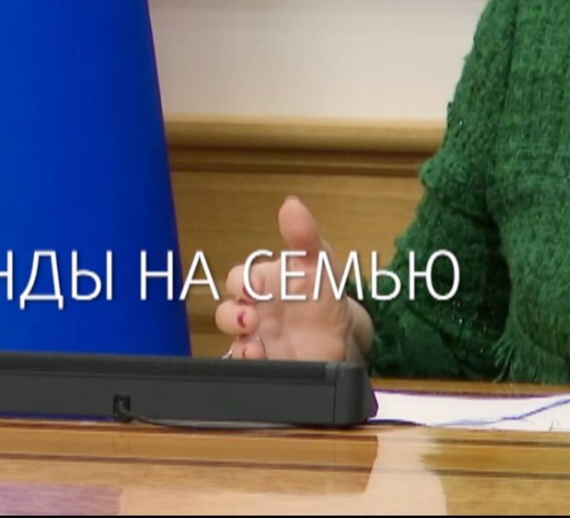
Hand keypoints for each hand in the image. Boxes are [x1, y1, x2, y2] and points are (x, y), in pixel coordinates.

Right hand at [216, 196, 373, 362]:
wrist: (342, 338)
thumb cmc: (323, 296)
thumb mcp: (320, 263)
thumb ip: (304, 236)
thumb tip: (291, 204)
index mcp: (264, 284)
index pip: (239, 279)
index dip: (241, 283)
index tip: (251, 288)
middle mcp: (255, 312)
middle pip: (227, 313)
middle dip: (232, 316)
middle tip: (252, 319)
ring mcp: (258, 339)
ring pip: (233, 340)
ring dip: (239, 343)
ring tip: (255, 346)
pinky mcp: (266, 364)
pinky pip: (246, 366)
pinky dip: (250, 364)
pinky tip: (262, 360)